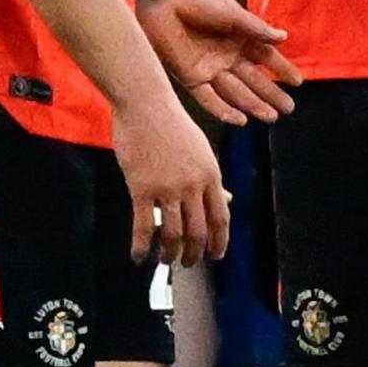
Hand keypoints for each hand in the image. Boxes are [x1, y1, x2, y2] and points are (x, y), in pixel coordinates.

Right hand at [111, 92, 226, 267]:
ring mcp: (167, 188)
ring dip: (170, 254)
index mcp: (210, 174)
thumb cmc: (171, 123)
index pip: (221, 218)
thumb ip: (212, 178)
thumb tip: (228, 200)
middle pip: (198, 232)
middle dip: (194, 254)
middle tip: (189, 263)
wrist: (144, 103)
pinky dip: (142, 247)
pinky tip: (139, 256)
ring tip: (165, 260)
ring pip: (172, 235)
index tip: (215, 256)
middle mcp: (192, 185)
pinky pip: (144, 227)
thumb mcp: (201, 150)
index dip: (219, 242)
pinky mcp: (142, 189)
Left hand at [137, 0, 302, 125]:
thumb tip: (283, 38)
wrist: (162, 2)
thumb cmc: (196, 0)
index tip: (298, 82)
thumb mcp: (230, 11)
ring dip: (253, 104)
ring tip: (272, 117)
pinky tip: (240, 120)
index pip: (265, 56)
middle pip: (253, 79)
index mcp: (238, 37)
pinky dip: (224, 110)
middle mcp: (226, 56)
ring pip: (235, 92)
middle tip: (289, 109)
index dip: (281, 68)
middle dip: (271, 94)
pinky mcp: (191, 77)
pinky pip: (209, 98)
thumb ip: (255, 28)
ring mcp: (209, 68)